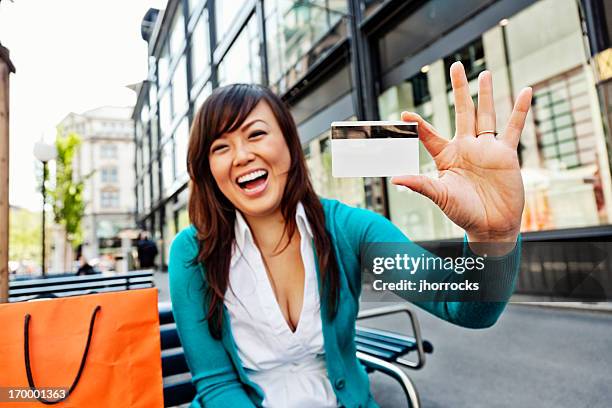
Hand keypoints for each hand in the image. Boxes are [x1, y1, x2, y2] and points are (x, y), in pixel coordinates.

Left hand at [391, 62, 532, 252]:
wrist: (491, 225)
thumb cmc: (463, 212)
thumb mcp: (440, 196)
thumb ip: (420, 184)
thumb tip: (396, 178)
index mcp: (446, 156)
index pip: (429, 135)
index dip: (418, 125)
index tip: (403, 114)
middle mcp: (466, 148)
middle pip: (462, 112)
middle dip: (459, 90)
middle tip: (456, 67)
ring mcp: (486, 149)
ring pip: (486, 115)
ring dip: (485, 94)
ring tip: (484, 73)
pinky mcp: (506, 154)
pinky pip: (514, 128)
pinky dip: (520, 110)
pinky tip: (526, 91)